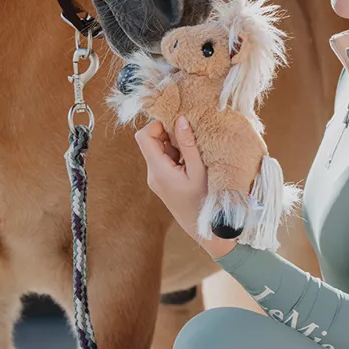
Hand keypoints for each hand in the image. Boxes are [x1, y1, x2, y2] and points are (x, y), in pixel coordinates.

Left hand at [134, 116, 236, 259]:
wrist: (205, 229)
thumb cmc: (205, 200)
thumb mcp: (199, 170)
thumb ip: (188, 144)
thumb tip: (180, 118)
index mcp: (158, 170)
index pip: (143, 136)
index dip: (157, 125)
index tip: (177, 125)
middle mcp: (153, 173)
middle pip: (151, 141)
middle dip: (169, 134)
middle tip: (190, 139)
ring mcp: (156, 178)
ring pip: (159, 149)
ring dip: (175, 144)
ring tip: (194, 153)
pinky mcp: (163, 181)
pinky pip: (165, 159)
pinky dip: (177, 154)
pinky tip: (192, 162)